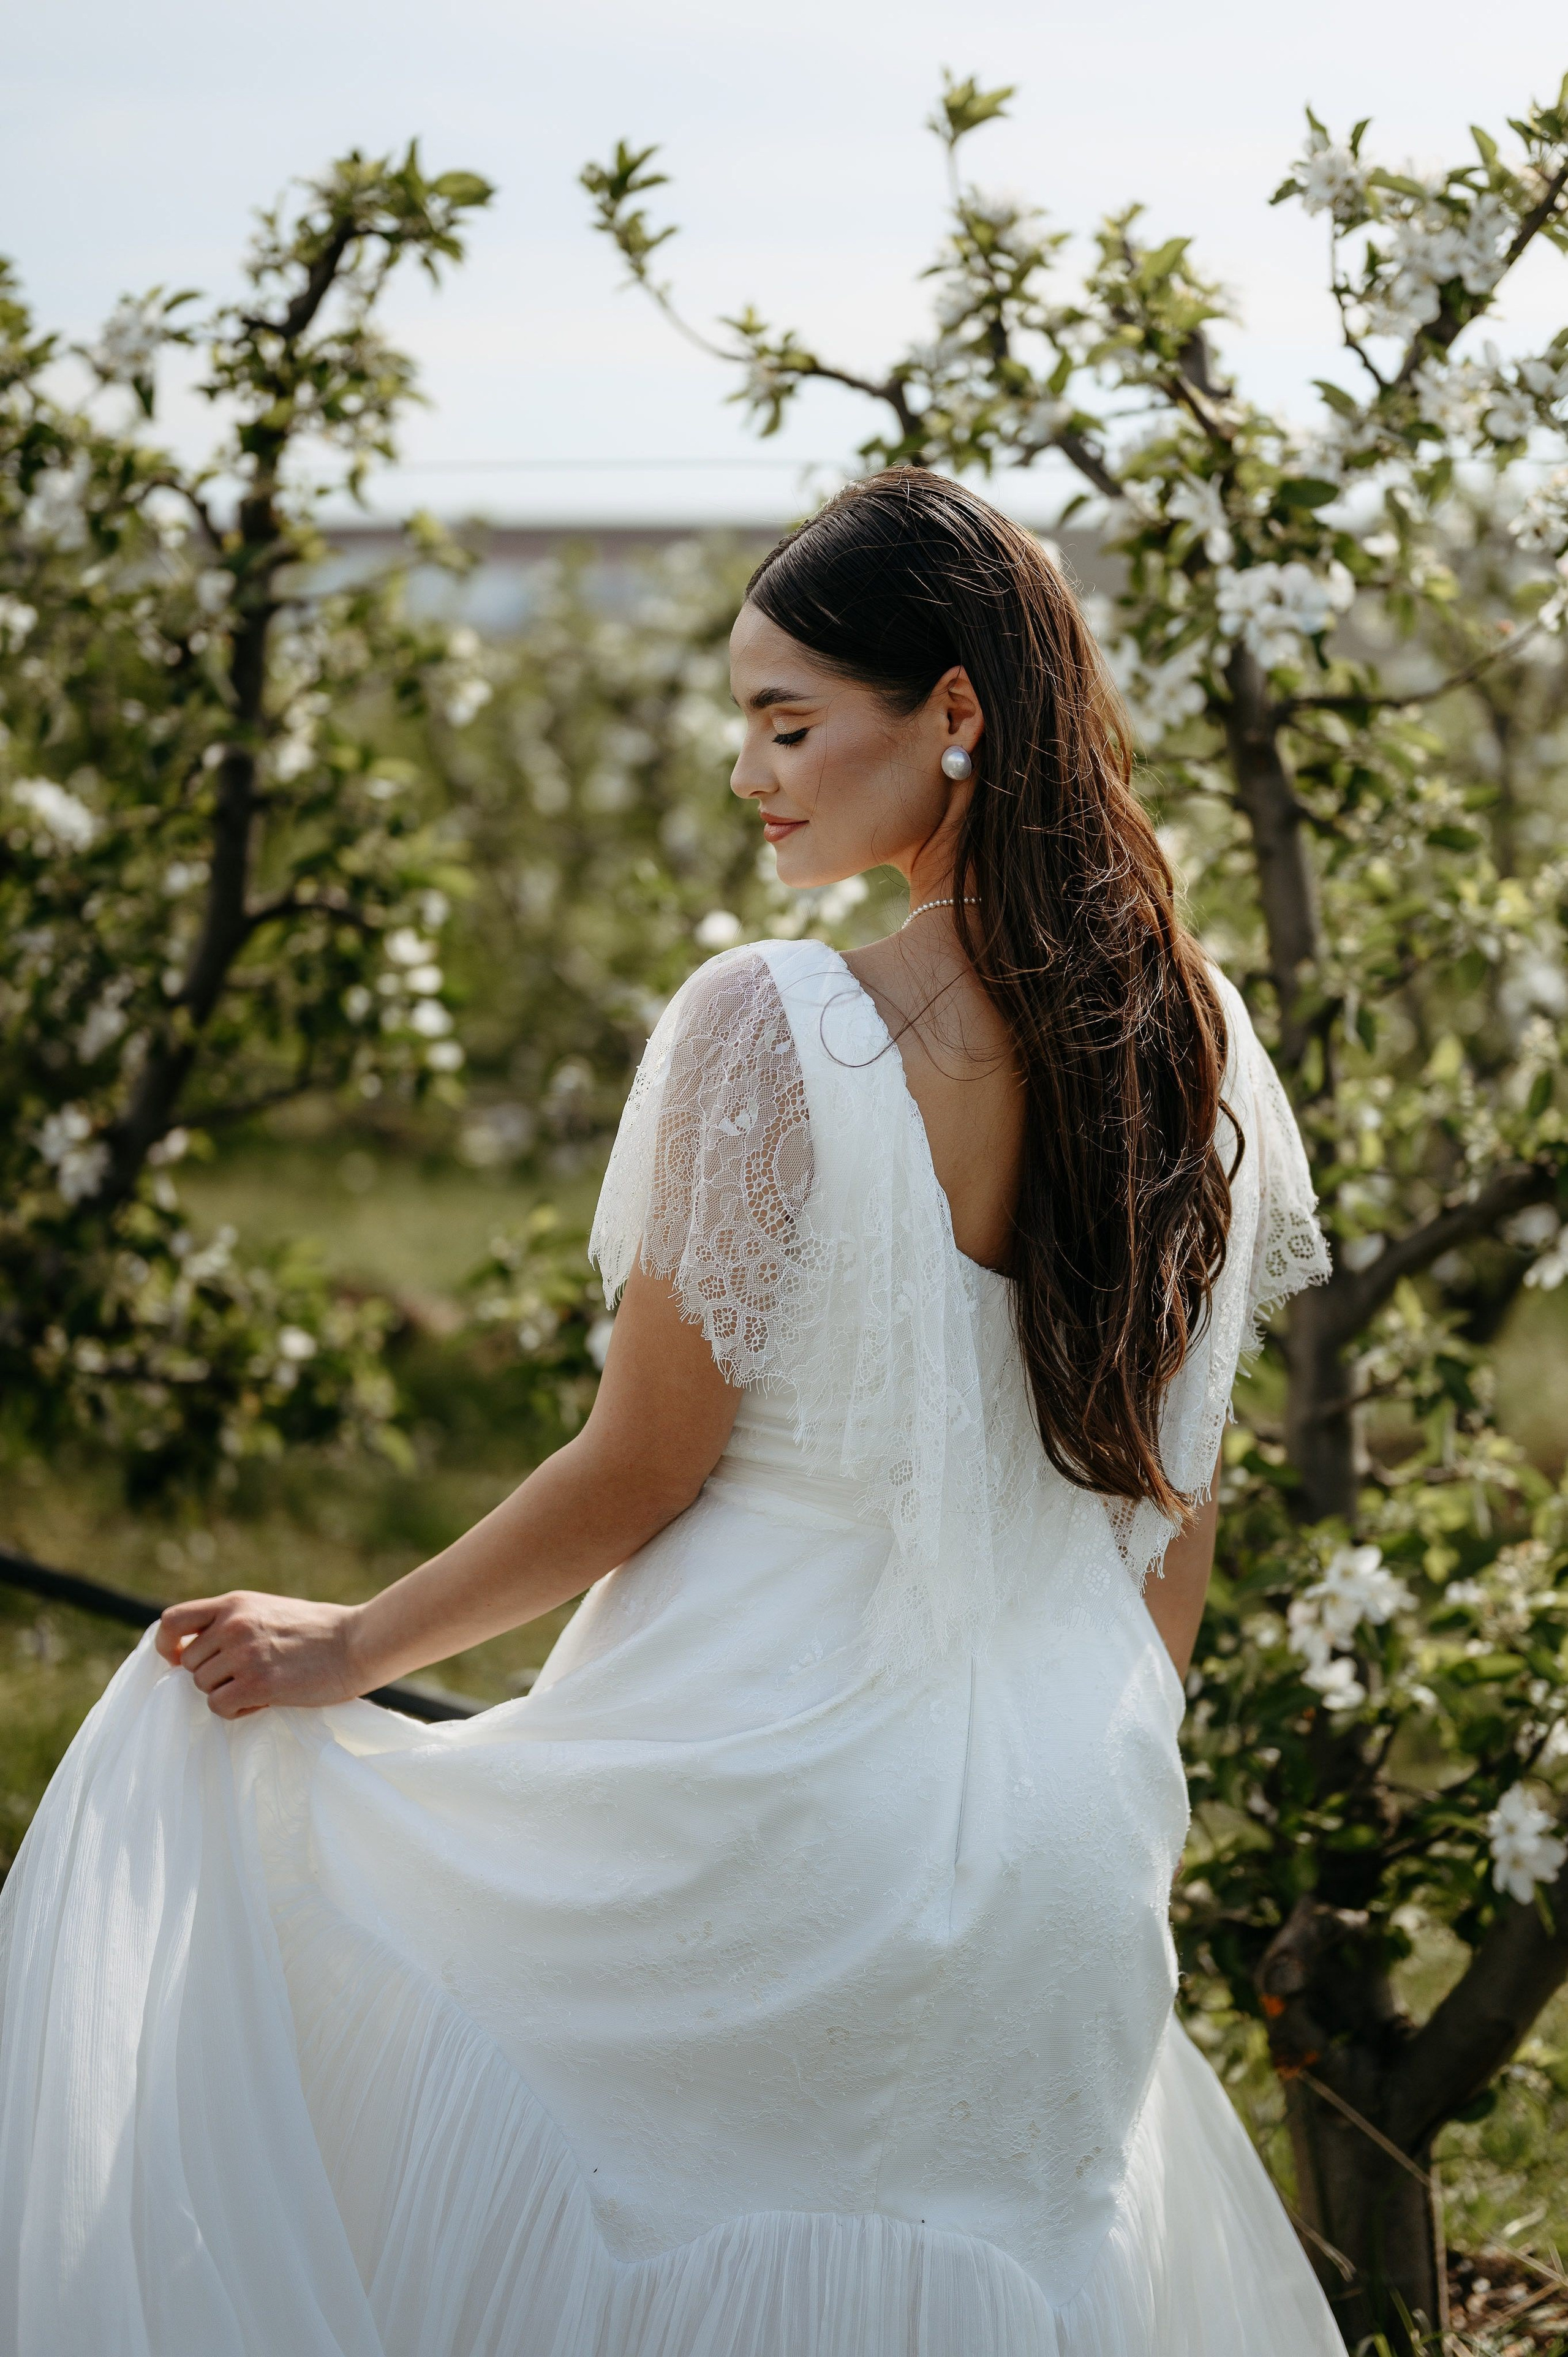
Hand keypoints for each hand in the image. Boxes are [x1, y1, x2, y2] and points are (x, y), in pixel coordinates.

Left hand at [155, 1589, 363, 1717]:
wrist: (356, 1643)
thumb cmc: (316, 1630)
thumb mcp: (266, 1609)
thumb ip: (231, 1623)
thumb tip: (192, 1651)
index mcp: (234, 1603)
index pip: (172, 1621)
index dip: (168, 1646)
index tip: (181, 1659)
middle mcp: (233, 1626)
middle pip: (190, 1664)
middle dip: (212, 1675)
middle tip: (245, 1676)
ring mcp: (244, 1655)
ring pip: (203, 1687)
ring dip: (226, 1693)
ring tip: (259, 1686)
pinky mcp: (257, 1684)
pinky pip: (219, 1707)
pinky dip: (236, 1711)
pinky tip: (262, 1701)